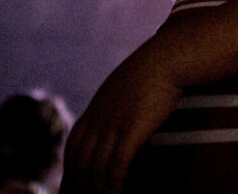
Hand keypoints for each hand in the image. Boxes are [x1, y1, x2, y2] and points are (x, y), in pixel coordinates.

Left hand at [62, 40, 181, 193]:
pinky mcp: (132, 128)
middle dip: (78, 186)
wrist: (167, 57)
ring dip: (96, 190)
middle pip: (80, 162)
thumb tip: (115, 117)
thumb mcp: (124, 84)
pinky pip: (117, 164)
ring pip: (96, 167)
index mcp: (95, 108)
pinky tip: (117, 193)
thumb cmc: (153, 68)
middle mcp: (99, 118)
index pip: (73, 147)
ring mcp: (114, 124)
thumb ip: (114, 103)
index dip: (69, 171)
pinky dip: (114, 183)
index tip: (69, 188)